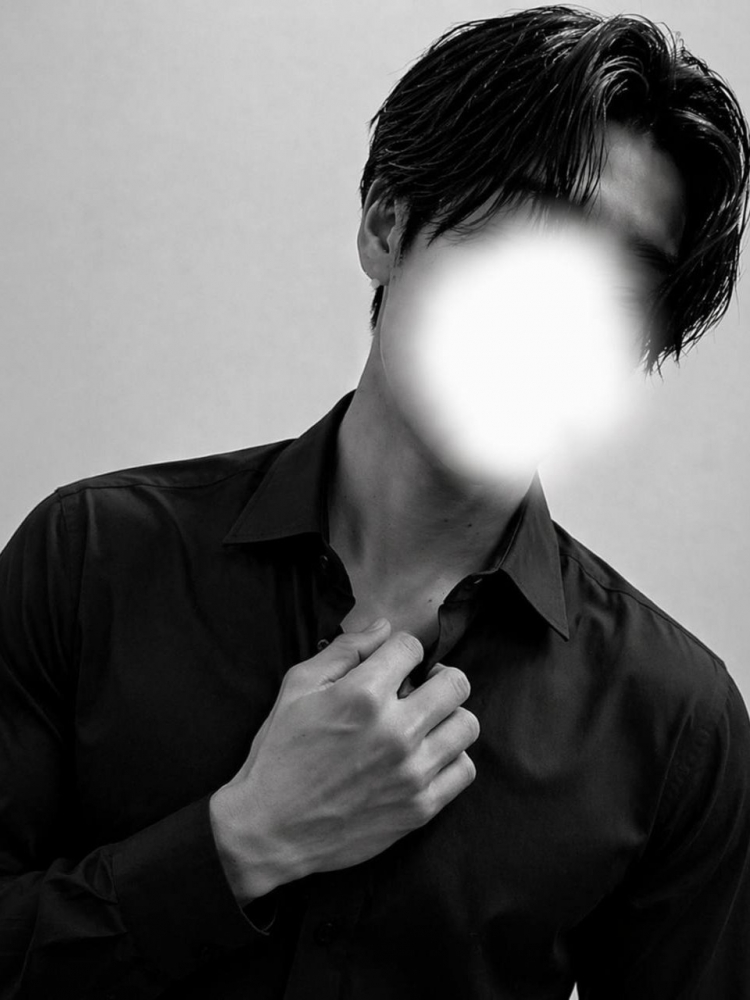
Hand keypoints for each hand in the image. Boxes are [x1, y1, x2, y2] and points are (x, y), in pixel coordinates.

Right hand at [209, 619, 478, 902]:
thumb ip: (344, 651)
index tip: (391, 665)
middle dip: (437, 677)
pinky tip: (427, 757)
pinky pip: (464, 769)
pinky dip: (450, 758)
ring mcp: (412, 771)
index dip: (400, 650)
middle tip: (419, 689)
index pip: (411, 647)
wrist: (270, 829)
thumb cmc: (279, 752)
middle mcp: (396, 731)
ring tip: (425, 724)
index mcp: (363, 695)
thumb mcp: (297, 687)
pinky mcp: (421, 807)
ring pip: (467, 724)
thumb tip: (384, 627)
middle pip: (455, 682)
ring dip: (448, 717)